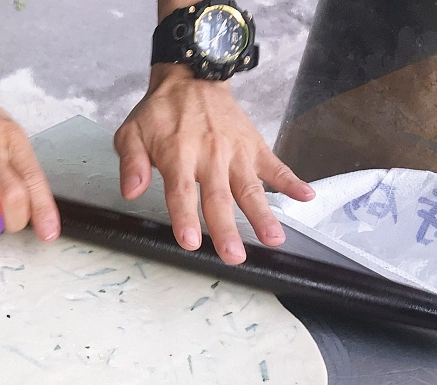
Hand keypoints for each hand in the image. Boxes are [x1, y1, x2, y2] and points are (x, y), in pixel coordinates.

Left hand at [114, 64, 314, 263]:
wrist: (192, 77)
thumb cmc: (159, 112)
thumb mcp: (131, 133)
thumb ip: (131, 163)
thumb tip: (130, 191)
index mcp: (178, 154)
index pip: (181, 191)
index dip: (185, 217)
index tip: (191, 241)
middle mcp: (210, 155)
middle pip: (218, 198)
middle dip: (226, 228)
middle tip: (234, 256)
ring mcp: (235, 152)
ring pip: (250, 188)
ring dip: (263, 214)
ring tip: (273, 239)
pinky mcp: (254, 146)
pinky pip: (275, 165)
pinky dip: (291, 180)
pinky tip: (306, 196)